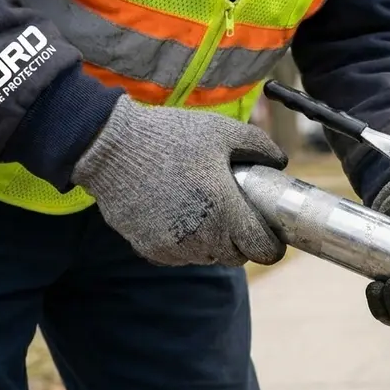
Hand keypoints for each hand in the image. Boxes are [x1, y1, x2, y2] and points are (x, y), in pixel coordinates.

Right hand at [71, 95, 287, 266]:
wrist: (109, 147)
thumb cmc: (169, 137)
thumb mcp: (221, 132)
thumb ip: (259, 146)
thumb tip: (280, 162)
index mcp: (224, 209)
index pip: (262, 250)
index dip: (271, 246)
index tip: (270, 236)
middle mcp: (202, 236)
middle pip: (236, 257)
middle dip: (242, 241)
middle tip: (235, 216)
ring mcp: (175, 247)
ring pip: (208, 258)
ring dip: (213, 243)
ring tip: (204, 213)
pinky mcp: (151, 250)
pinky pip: (180, 257)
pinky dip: (185, 244)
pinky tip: (178, 216)